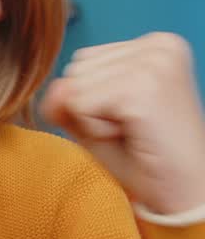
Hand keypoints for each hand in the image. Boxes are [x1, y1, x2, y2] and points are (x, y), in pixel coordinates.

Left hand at [40, 32, 204, 215]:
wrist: (185, 193)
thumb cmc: (148, 162)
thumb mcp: (98, 123)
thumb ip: (68, 100)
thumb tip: (54, 87)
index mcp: (155, 44)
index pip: (85, 61)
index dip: (95, 100)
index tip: (134, 119)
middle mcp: (158, 45)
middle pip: (77, 69)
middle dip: (92, 108)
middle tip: (134, 129)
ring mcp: (152, 62)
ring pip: (76, 86)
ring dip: (94, 120)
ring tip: (134, 132)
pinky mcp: (141, 86)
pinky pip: (80, 105)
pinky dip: (96, 130)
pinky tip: (132, 136)